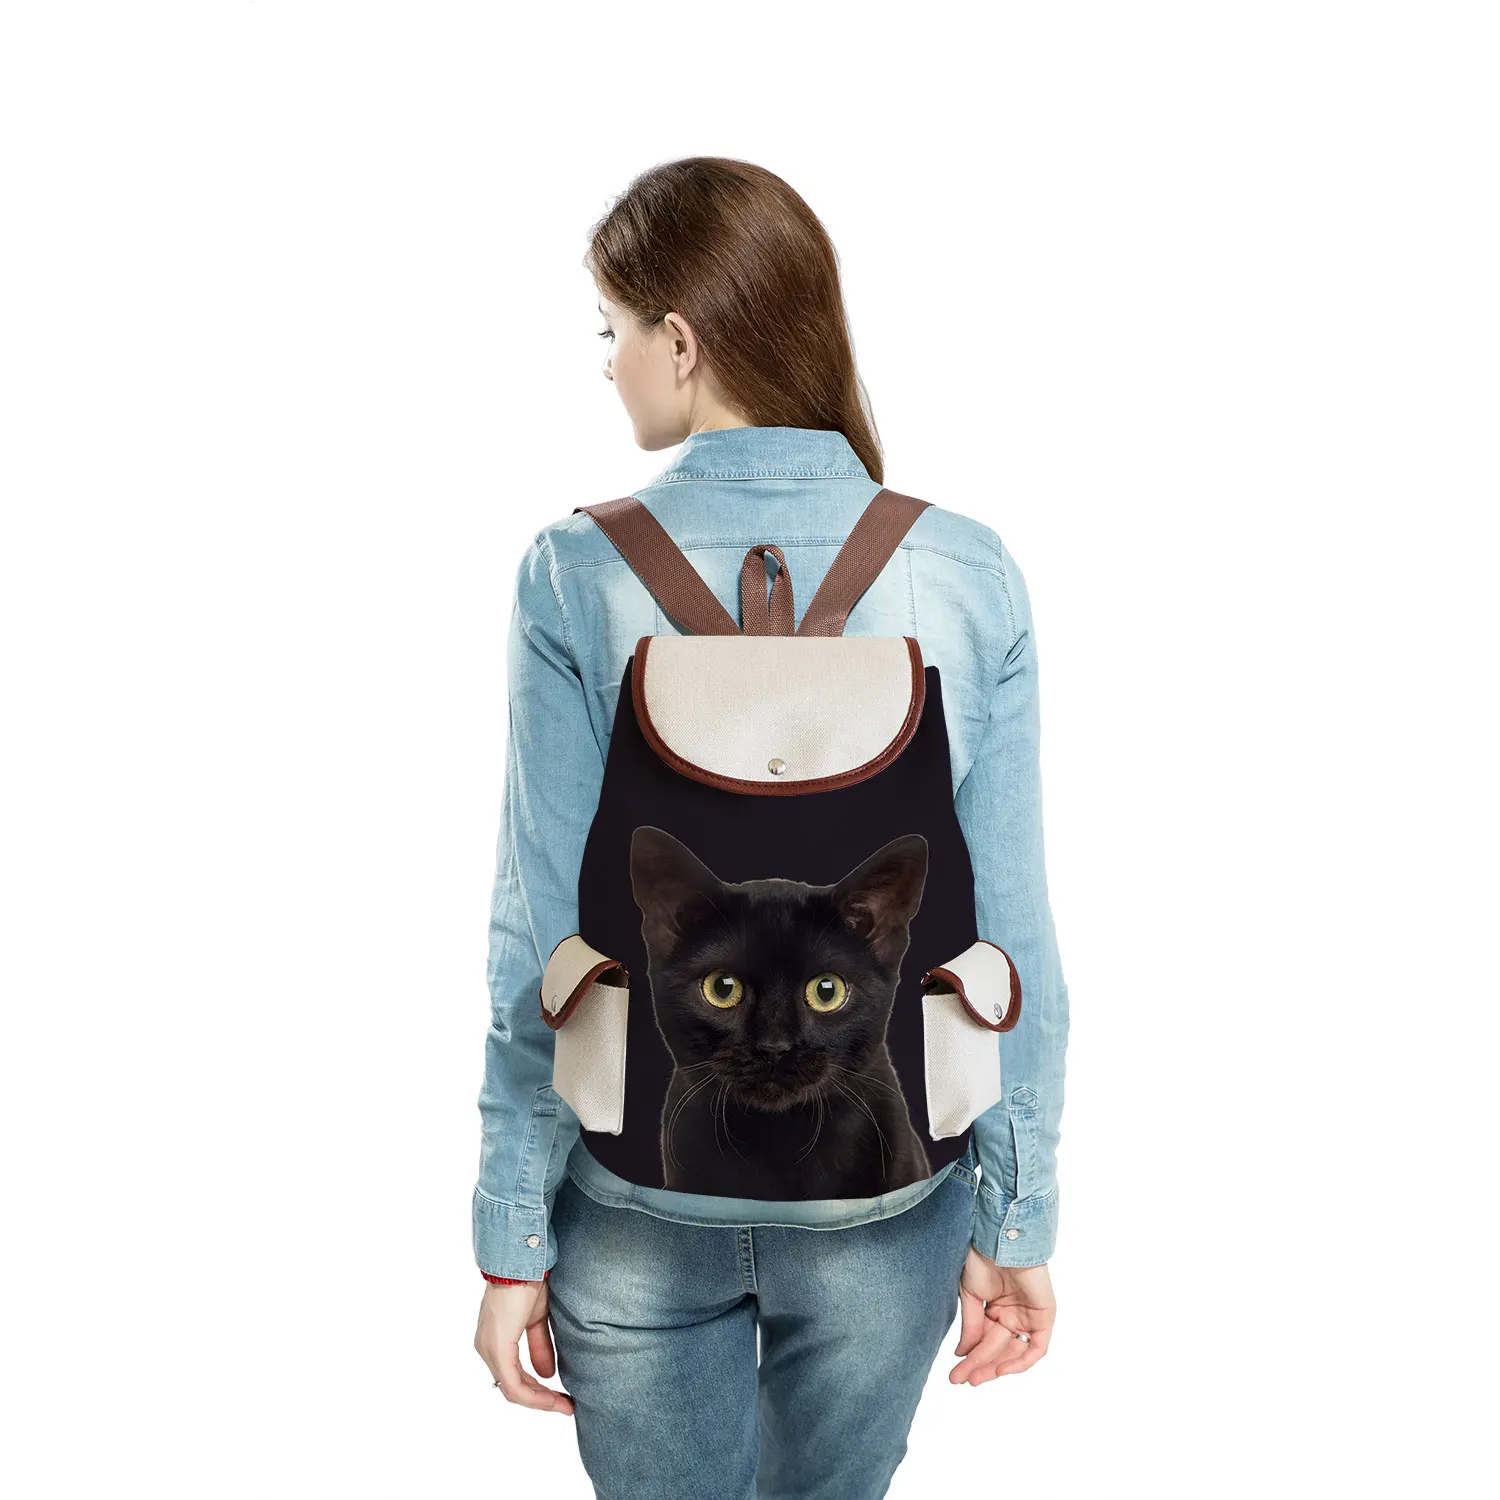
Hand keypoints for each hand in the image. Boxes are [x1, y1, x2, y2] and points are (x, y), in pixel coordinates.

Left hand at [473, 1279, 574, 1414]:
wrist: (525, 1261)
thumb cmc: (530, 1281)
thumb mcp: (537, 1319)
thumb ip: (539, 1346)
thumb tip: (547, 1374)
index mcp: (494, 1339)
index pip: (513, 1376)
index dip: (537, 1391)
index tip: (561, 1398)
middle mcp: (486, 1347)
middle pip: (512, 1387)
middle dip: (541, 1400)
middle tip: (565, 1405)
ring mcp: (489, 1349)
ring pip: (512, 1389)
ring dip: (540, 1400)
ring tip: (564, 1405)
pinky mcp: (498, 1348)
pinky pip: (513, 1384)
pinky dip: (534, 1395)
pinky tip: (552, 1399)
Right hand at [950, 1247, 1054, 1383]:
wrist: (998, 1240)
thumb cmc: (982, 1259)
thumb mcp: (970, 1296)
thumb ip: (971, 1327)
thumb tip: (962, 1354)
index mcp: (996, 1308)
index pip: (984, 1341)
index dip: (970, 1357)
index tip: (954, 1372)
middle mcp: (1013, 1315)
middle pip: (997, 1349)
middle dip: (979, 1365)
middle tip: (959, 1379)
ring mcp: (1029, 1316)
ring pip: (1013, 1352)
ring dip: (994, 1367)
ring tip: (974, 1377)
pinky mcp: (1044, 1316)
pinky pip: (1036, 1348)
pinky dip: (1020, 1362)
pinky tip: (1000, 1370)